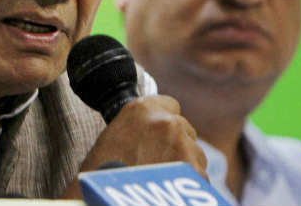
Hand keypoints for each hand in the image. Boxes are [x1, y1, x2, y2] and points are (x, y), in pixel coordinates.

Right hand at [61, 95, 206, 198]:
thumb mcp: (114, 136)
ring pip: (195, 153)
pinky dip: (189, 185)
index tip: (158, 135)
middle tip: (158, 161)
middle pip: (185, 129)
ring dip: (184, 163)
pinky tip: (171, 192)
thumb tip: (149, 136)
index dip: (164, 122)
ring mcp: (184, 146)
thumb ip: (137, 128)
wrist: (106, 198)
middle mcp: (167, 122)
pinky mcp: (195, 172)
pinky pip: (199, 176)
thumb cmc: (101, 171)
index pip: (170, 104)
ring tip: (163, 179)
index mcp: (143, 108)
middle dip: (176, 144)